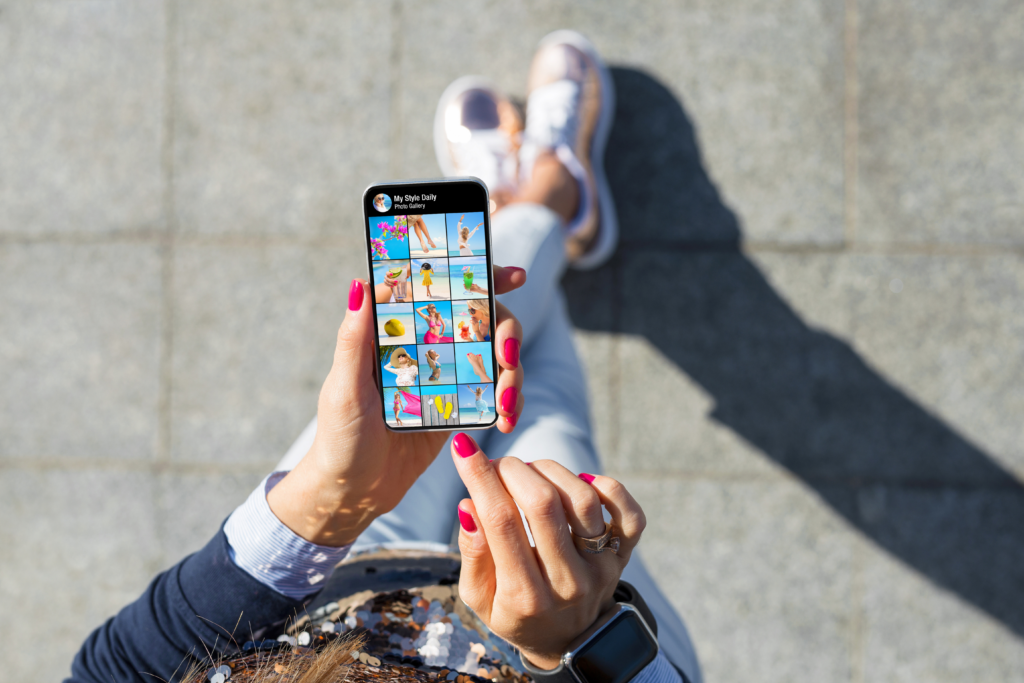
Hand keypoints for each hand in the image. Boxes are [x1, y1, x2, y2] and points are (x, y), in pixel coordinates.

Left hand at [267, 266, 526, 546]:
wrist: (353, 492)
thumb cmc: (339, 438)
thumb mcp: (345, 388)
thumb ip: (354, 339)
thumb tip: (361, 283)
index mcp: (397, 331)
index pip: (442, 289)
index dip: (480, 276)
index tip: (513, 276)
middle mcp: (426, 345)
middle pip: (482, 318)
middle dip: (507, 330)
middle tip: (507, 356)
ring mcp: (447, 375)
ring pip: (496, 355)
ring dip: (512, 373)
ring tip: (507, 405)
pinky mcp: (460, 406)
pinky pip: (494, 392)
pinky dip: (508, 400)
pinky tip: (506, 418)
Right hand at [450, 434, 646, 668]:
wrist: (568, 643)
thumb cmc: (515, 613)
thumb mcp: (479, 598)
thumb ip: (473, 553)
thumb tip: (469, 505)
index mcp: (524, 596)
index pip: (501, 522)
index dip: (480, 477)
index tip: (463, 448)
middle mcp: (567, 582)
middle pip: (543, 504)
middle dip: (513, 470)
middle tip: (499, 466)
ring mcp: (600, 568)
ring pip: (582, 499)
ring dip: (550, 471)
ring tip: (531, 473)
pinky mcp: (623, 557)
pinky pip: (629, 514)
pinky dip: (607, 486)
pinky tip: (580, 481)